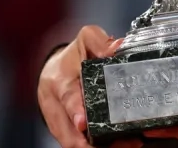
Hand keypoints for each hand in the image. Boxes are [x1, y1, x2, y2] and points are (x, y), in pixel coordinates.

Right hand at [37, 25, 125, 147]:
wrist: (53, 69)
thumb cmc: (72, 56)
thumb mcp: (85, 39)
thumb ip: (100, 41)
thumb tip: (117, 47)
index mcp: (60, 80)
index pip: (67, 97)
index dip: (74, 110)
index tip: (83, 123)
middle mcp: (54, 105)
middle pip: (67, 130)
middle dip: (87, 143)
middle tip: (118, 143)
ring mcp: (57, 121)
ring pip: (70, 141)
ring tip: (124, 146)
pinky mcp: (62, 131)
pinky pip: (75, 143)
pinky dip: (94, 147)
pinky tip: (116, 146)